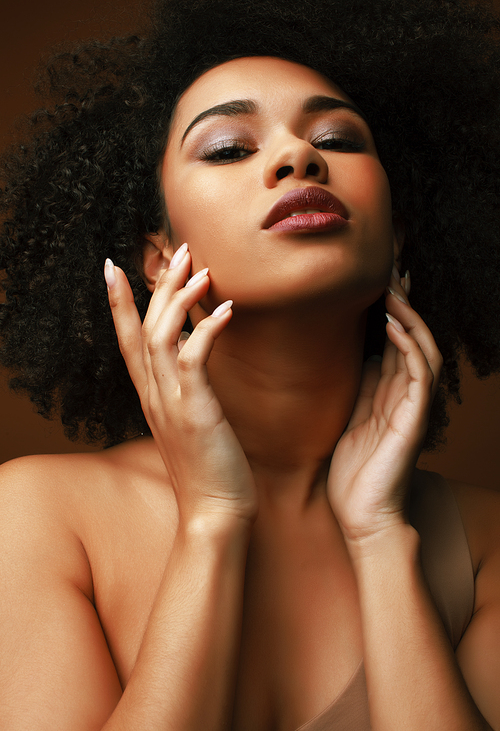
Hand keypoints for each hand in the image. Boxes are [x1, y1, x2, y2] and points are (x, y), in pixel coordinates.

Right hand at [105, 244, 256, 524]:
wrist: (213, 514)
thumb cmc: (208, 468)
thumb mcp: (189, 422)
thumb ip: (184, 390)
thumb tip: (191, 356)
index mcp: (152, 397)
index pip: (128, 342)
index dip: (119, 304)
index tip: (113, 268)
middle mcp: (154, 395)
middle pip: (144, 329)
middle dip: (156, 285)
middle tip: (175, 249)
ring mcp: (171, 403)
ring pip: (161, 336)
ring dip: (177, 299)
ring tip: (198, 267)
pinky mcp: (194, 411)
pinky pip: (193, 359)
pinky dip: (206, 330)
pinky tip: (225, 308)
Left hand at [327, 270, 441, 543]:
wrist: (363, 515)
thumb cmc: (355, 472)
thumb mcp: (353, 418)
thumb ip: (362, 387)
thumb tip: (363, 354)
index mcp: (390, 392)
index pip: (395, 340)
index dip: (389, 310)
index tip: (375, 279)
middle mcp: (406, 394)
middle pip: (412, 336)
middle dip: (403, 303)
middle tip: (390, 268)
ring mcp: (413, 405)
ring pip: (421, 348)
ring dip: (409, 316)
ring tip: (392, 287)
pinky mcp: (414, 419)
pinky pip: (419, 374)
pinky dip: (409, 346)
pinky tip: (394, 325)